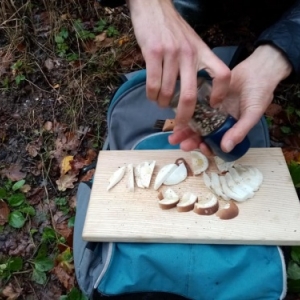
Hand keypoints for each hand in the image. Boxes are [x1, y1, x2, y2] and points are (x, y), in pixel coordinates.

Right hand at [127, 0, 230, 127]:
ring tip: (160, 103)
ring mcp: (171, 53)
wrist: (154, 6)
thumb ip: (194, 64)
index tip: (212, 106)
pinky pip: (153, 84)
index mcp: (202, 52)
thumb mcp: (192, 43)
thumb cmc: (173, 29)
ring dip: (162, 103)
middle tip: (180, 122)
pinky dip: (151, 95)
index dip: (220, 93)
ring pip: (168, 92)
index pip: (222, 74)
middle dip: (184, 115)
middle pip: (191, 94)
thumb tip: (191, 92)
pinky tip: (151, 95)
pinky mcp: (153, 52)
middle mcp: (190, 54)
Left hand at [169, 45, 291, 154]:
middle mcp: (218, 123)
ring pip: (195, 124)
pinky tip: (177, 117)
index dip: (208, 148)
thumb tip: (225, 149)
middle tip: (181, 145)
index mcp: (229, 129)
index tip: (202, 147)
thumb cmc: (258, 94)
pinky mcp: (204, 98)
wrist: (257, 70)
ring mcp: (210, 111)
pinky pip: (194, 108)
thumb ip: (240, 131)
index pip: (216, 144)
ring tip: (173, 136)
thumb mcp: (252, 114)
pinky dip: (186, 113)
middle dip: (192, 142)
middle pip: (202, 136)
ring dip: (185, 131)